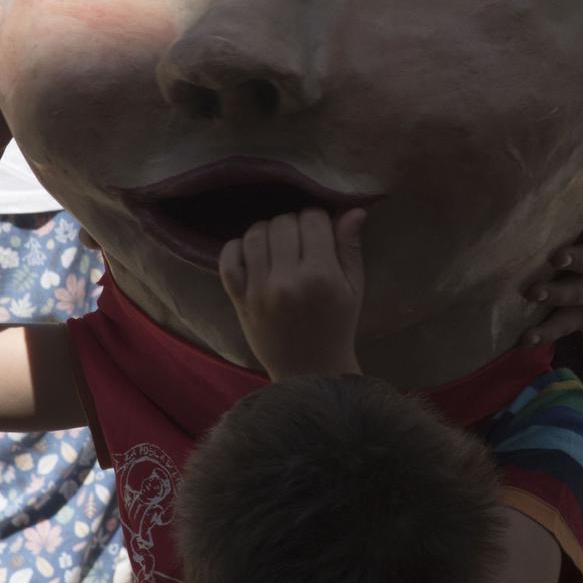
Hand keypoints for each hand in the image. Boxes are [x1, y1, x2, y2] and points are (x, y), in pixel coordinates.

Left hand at [220, 207, 365, 379]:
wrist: (310, 372)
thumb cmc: (337, 327)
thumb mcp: (353, 289)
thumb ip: (350, 248)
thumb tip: (354, 209)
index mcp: (321, 276)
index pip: (312, 219)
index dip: (317, 218)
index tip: (320, 229)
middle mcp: (288, 280)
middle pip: (283, 222)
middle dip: (294, 223)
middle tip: (300, 240)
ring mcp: (260, 290)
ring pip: (255, 234)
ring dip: (267, 231)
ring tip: (278, 243)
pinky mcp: (240, 300)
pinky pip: (228, 259)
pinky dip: (236, 247)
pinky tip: (252, 251)